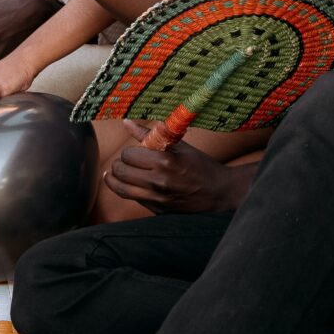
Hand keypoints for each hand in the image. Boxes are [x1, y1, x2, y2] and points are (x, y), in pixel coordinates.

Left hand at [102, 121, 253, 214]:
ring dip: (114, 179)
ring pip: (121, 189)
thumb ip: (150, 134)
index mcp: (164, 161)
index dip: (128, 152)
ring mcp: (158, 199)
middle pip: (121, 171)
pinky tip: (126, 184)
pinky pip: (133, 200)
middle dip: (119, 164)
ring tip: (114, 173)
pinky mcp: (159, 211)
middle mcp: (158, 182)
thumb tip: (126, 122)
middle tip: (123, 162)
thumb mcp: (178, 145)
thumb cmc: (200, 165)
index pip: (128, 155)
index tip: (134, 152)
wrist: (220, 192)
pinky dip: (126, 191)